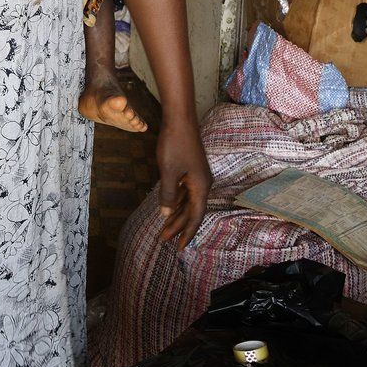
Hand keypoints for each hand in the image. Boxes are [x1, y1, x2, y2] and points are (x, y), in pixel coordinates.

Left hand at [155, 122, 209, 248]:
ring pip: (187, 201)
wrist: (179, 119)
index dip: (187, 233)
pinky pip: (184, 191)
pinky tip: (168, 207)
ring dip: (176, 214)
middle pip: (191, 210)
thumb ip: (168, 194)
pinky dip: (176, 201)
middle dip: (178, 226)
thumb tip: (165, 214)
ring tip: (164, 229)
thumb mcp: (168, 172)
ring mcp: (197, 176)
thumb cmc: (175, 144)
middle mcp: (202, 183)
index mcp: (201, 186)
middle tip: (163, 240)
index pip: (195, 216)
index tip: (180, 248)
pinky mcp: (191, 169)